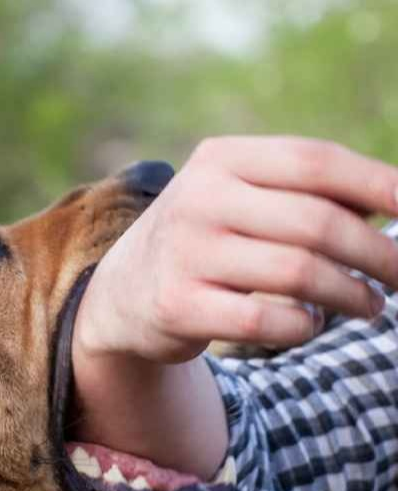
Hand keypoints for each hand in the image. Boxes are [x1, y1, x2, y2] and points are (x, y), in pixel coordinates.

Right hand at [71, 137, 397, 477]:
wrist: (123, 294)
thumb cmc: (204, 243)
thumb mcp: (238, 201)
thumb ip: (300, 196)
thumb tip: (392, 202)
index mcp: (222, 160)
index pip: (314, 162)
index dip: (376, 184)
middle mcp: (200, 199)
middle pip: (316, 223)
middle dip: (376, 253)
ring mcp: (186, 253)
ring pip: (298, 274)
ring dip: (350, 295)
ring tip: (371, 306)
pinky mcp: (179, 306)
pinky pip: (265, 321)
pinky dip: (302, 327)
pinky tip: (310, 325)